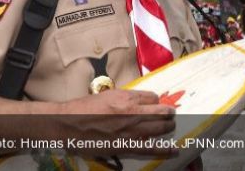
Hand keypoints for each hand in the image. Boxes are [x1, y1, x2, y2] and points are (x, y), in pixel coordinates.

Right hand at [57, 89, 176, 155]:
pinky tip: (175, 149)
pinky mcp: (126, 146)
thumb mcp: (107, 94)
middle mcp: (132, 112)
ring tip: (170, 126)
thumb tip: (140, 101)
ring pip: (160, 127)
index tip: (153, 103)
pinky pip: (150, 148)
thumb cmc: (85, 107)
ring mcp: (130, 130)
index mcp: (126, 97)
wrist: (69, 124)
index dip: (154, 100)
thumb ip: (125, 97)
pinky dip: (165, 149)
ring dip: (168, 126)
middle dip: (168, 112)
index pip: (152, 97)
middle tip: (170, 114)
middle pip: (161, 111)